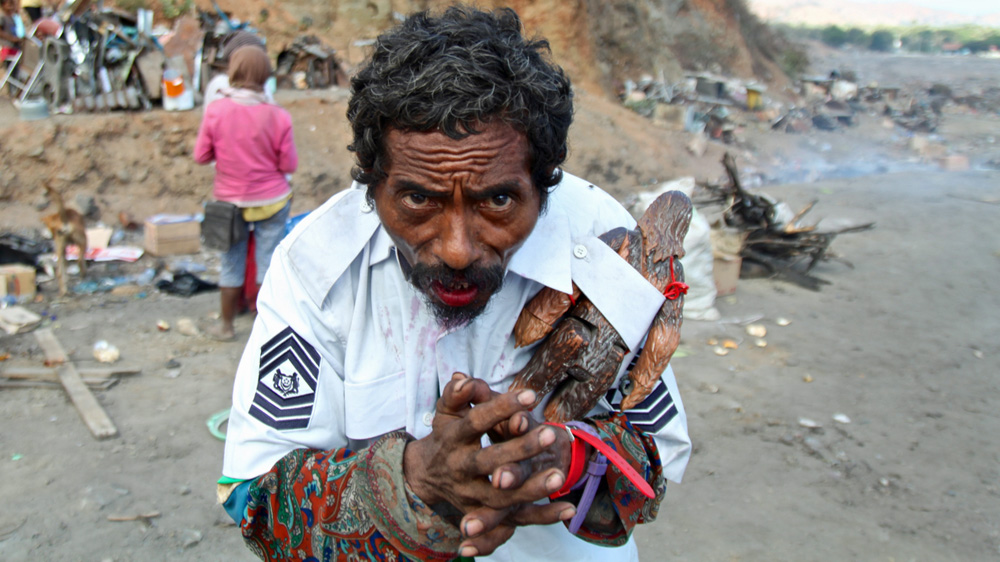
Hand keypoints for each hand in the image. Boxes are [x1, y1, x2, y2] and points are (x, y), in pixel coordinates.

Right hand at [403, 372, 576, 556]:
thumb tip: (464, 380)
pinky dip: (543, 516)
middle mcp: (460, 469)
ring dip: (532, 489)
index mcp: (452, 439)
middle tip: (550, 434)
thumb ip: (457, 394)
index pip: (476, 422)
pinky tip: (568, 509)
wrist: (428, 475)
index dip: (501, 408)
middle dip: (520, 450)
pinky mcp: (486, 513)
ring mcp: (472, 495)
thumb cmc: (447, 434)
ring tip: (560, 476)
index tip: (531, 395)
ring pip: (502, 496)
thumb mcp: (447, 412)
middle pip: (489, 461)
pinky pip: (515, 518)